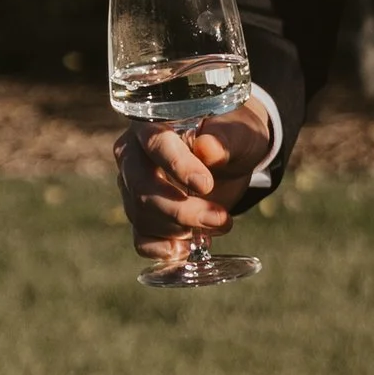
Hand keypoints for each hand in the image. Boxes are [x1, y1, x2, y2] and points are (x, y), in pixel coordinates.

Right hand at [115, 101, 272, 258]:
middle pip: (143, 188)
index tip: (206, 185)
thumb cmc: (232, 136)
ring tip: (219, 223)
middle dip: (182, 210)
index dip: (178, 167)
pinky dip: (162, 249)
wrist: (233, 155)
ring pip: (142, 215)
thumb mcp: (239, 132)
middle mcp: (134, 156)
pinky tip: (187, 249)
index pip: (156, 145)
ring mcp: (134, 188)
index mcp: (153, 125)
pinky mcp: (143, 215)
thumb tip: (208, 149)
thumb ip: (226, 138)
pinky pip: (141, 238)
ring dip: (180, 229)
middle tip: (221, 218)